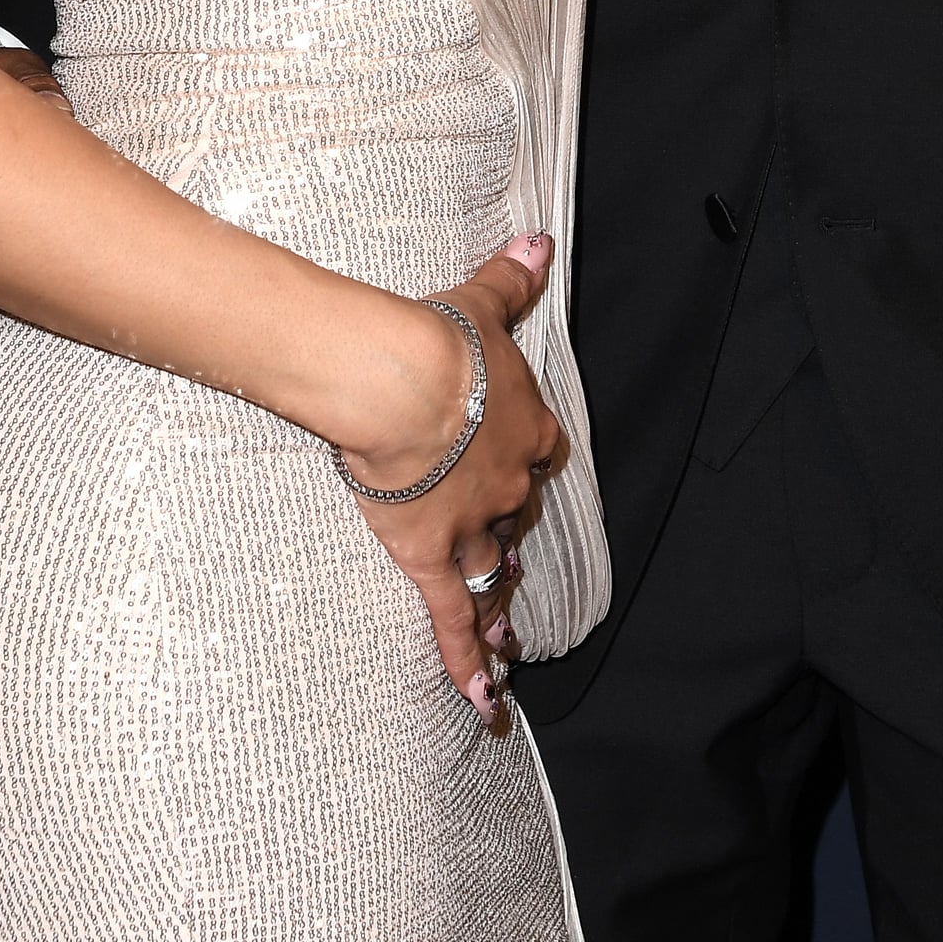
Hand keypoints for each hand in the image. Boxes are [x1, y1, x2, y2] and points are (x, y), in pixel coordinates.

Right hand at [339, 235, 564, 727]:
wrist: (402, 385)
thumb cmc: (442, 340)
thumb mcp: (485, 301)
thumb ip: (515, 277)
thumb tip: (539, 240)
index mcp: (528, 430)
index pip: (537, 454)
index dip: (523, 458)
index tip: (515, 461)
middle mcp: (508, 487)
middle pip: (512, 515)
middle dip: (502, 527)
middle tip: (498, 545)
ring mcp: (471, 529)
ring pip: (491, 571)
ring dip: (499, 599)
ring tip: (508, 631)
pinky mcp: (432, 559)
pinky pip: (454, 621)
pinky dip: (469, 661)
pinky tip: (485, 701)